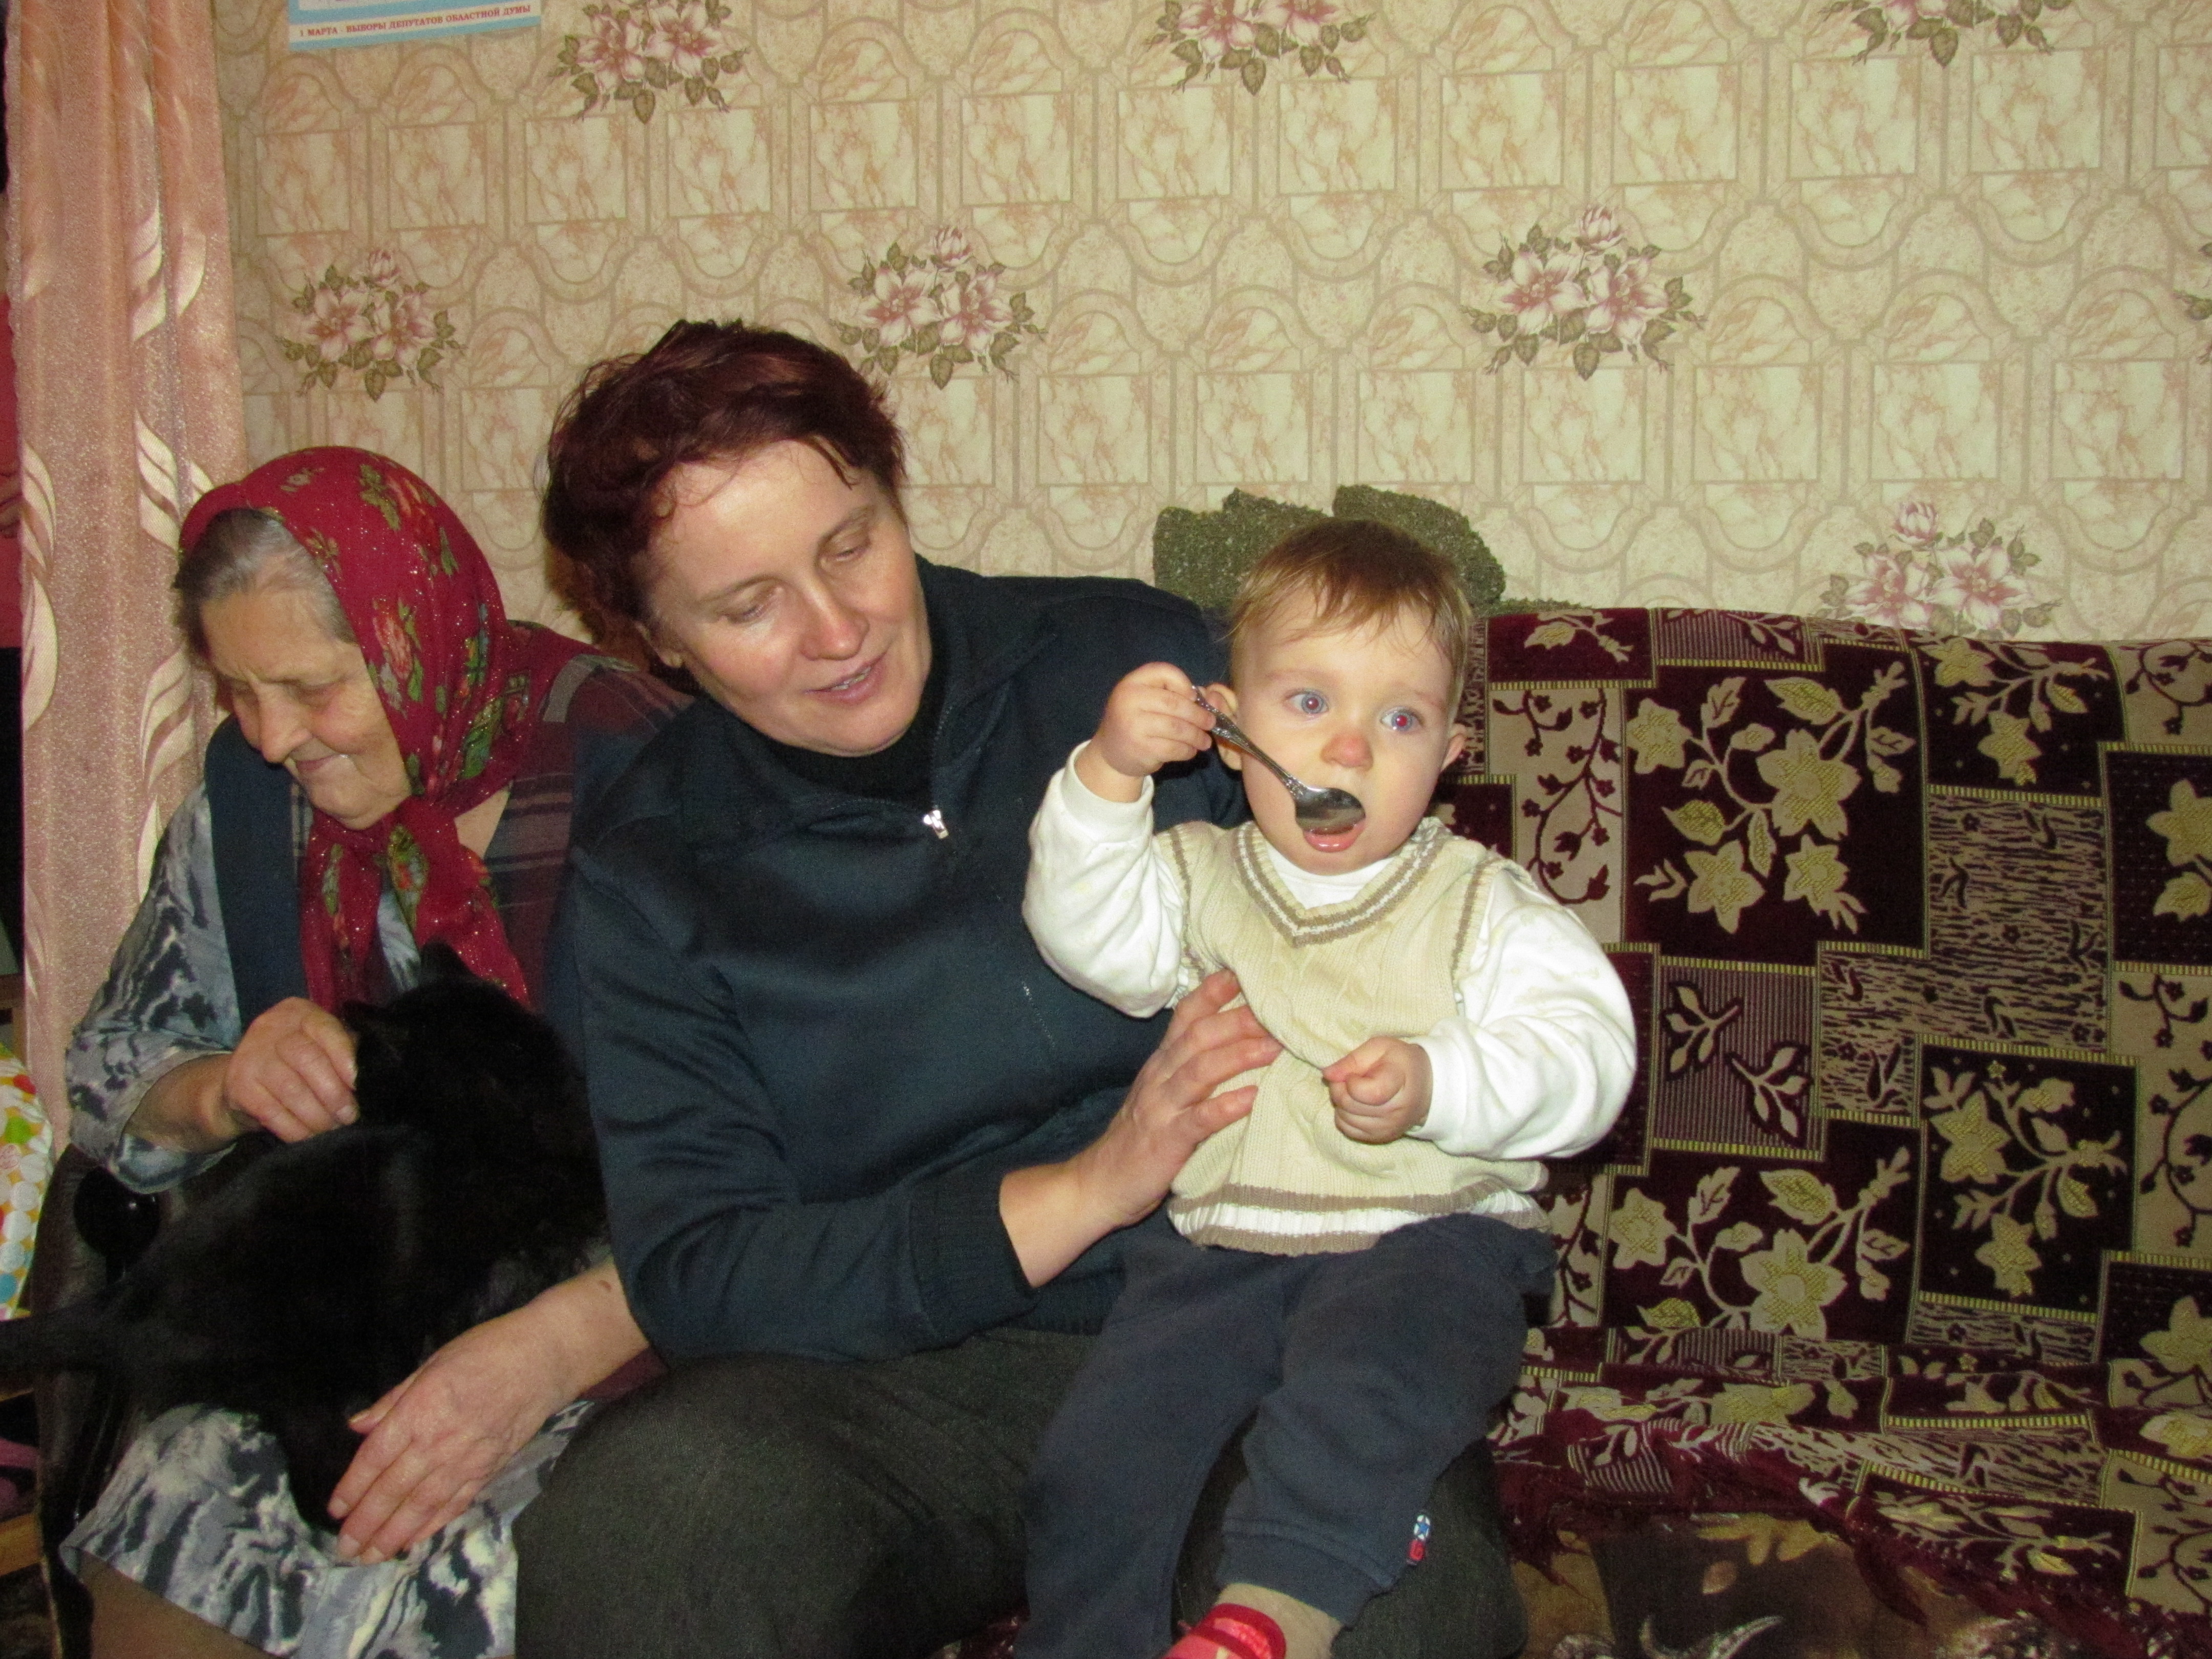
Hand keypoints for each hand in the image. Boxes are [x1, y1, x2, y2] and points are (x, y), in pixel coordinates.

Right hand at [223, 997, 357, 1142]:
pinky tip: (309, 1136)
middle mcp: (271, 1027)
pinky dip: (295, 1129)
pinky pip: (272, 1113)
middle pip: (307, 1060)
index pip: (326, 1029)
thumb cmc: (296, 1060)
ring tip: (332, 1127)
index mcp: (298, 1012)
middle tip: (349, 1115)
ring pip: (291, 1089)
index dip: (344, 1057)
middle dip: (333, 1093)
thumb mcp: (319, 1044)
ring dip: (317, 1115)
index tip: (358, 1084)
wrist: (241, 1077)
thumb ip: (343, 1052)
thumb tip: (371, 1078)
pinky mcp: (238, 1087)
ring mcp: (250, 1056)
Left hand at [328, 1309, 573, 1562]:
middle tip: (345, 1550)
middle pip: (394, 1490)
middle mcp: (439, 1441)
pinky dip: (433, 1525)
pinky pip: (456, 1504)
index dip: (353, 1488)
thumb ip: (394, 1400)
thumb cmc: (486, 1351)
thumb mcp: (432, 1364)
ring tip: (371, 1557)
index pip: (376, 1458)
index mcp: (419, 1410)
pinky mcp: (489, 1469)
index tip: (335, 1511)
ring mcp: (466, 1459)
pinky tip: (414, 1541)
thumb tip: (357, 1427)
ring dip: (394, 1534)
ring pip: (422, 1505)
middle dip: (366, 1523)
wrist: (543, 1359)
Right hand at [1001, 971, 1280, 1285]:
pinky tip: (1251, 1099)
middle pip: (1198, 1036)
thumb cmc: (1141, 1138)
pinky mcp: (1166, 1142)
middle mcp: (1160, 1077)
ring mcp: (1161, 1109)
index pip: (1186, 1016)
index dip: (1214, 992)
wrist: (1100, 1183)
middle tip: (1278, 1011)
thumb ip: (1191, 1067)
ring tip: (1274, 1048)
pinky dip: (1225, 1107)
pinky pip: (1198, 1120)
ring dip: (1238, 1056)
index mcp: (1161, 1063)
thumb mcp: (1163, 1093)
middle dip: (1238, 1020)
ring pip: (1199, 1071)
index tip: (1246, 973)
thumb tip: (1238, 1042)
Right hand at [1075, 663, 1216, 802]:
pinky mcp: (1141, 749)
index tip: (1194, 698)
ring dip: (1197, 736)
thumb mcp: (1145, 699)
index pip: (1164, 672)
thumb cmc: (1137, 720)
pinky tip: (1191, 750)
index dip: (1183, 683)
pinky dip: (1187, 750)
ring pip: (1177, 728)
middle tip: (1211, 723)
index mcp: (1132, 682)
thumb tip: (1209, 697)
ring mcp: (1133, 725)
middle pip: (1175, 704)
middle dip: (1199, 715)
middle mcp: (1129, 700)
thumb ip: (1171, 692)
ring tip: (1205, 740)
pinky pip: (1174, 748)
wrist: (1111, 753)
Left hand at [1324, 1037, 1430, 1143]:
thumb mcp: (1380, 1048)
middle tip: (1348, 1079)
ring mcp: (1389, 1127)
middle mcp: (1396, 1111)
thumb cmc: (1400, 1063)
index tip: (1356, 1073)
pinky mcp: (1382, 1137)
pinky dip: (1344, 1117)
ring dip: (1340, 1103)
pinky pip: (1348, 1130)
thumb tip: (1327, 1074)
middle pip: (1349, 1106)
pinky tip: (1355, 1105)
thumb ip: (1352, 1060)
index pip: (1364, 1092)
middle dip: (1339, 1089)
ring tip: (1353, 1091)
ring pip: (1345, 1119)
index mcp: (1398, 1083)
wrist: (1427, 1086)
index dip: (1350, 1081)